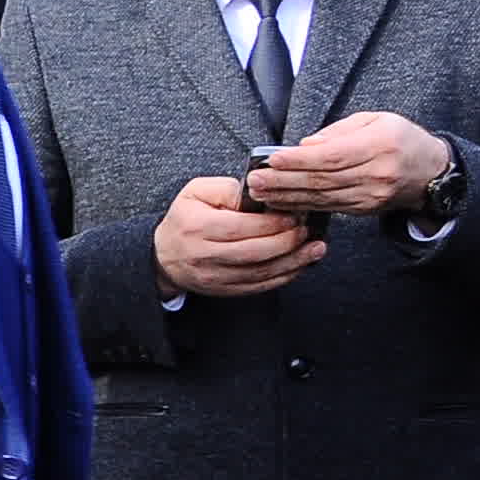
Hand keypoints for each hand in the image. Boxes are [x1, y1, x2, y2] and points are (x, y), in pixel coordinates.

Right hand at [154, 171, 327, 297]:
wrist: (164, 255)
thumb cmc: (185, 219)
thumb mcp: (197, 192)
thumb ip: (229, 189)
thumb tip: (262, 195)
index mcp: (197, 226)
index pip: (242, 227)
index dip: (273, 222)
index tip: (294, 214)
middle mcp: (203, 254)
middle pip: (255, 252)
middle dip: (288, 241)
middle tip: (306, 230)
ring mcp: (214, 276)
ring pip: (261, 272)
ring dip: (294, 261)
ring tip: (315, 248)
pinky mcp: (224, 290)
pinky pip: (259, 286)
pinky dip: (284, 276)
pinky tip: (299, 264)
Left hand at [243, 111, 451, 219]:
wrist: (430, 171)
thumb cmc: (399, 138)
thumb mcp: (375, 120)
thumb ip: (338, 132)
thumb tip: (305, 147)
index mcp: (380, 145)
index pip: (333, 156)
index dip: (300, 160)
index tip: (273, 158)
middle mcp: (376, 174)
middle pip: (322, 179)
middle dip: (284, 180)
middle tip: (254, 179)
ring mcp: (370, 195)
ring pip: (322, 197)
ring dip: (286, 196)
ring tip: (259, 192)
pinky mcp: (364, 209)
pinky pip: (327, 208)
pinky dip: (300, 205)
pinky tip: (279, 202)